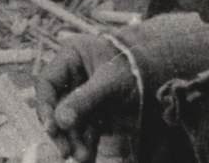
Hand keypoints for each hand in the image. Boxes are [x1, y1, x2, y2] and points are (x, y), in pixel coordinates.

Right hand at [37, 34, 138, 162]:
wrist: (163, 74)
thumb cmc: (135, 68)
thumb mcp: (110, 82)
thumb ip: (84, 99)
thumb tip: (60, 121)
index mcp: (70, 57)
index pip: (47, 82)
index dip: (45, 105)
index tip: (51, 128)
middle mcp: (72, 76)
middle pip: (56, 105)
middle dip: (61, 129)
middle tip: (64, 150)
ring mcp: (83, 95)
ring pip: (70, 121)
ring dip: (74, 140)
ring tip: (81, 158)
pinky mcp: (95, 112)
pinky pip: (85, 129)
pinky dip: (85, 143)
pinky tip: (87, 156)